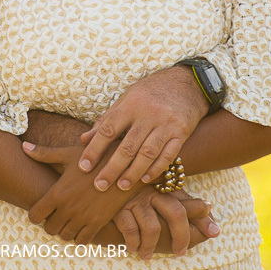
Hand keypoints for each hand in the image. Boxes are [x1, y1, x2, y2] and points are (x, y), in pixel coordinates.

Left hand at [22, 142, 138, 244]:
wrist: (123, 166)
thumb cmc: (94, 157)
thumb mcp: (69, 154)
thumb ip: (44, 154)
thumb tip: (24, 147)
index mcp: (57, 192)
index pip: (35, 215)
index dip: (35, 214)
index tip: (41, 210)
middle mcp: (68, 208)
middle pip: (49, 228)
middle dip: (50, 223)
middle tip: (56, 215)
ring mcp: (83, 217)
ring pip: (64, 236)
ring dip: (64, 230)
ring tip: (69, 219)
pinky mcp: (97, 223)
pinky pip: (82, 240)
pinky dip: (79, 236)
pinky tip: (82, 225)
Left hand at [79, 64, 208, 191]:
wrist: (187, 83)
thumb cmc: (150, 93)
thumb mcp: (126, 99)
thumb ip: (106, 120)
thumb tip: (83, 139)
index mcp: (131, 104)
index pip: (108, 129)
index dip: (94, 149)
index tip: (84, 167)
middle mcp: (148, 113)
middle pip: (127, 146)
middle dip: (112, 168)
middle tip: (99, 186)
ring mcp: (166, 123)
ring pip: (147, 153)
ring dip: (133, 173)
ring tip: (121, 186)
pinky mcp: (182, 132)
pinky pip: (168, 155)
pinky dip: (156, 169)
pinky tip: (145, 179)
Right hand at [112, 189, 217, 259]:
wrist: (99, 186)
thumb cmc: (134, 194)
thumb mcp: (160, 196)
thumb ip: (186, 206)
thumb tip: (212, 213)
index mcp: (163, 186)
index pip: (188, 204)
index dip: (202, 220)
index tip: (214, 233)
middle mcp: (151, 190)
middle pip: (176, 214)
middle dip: (182, 237)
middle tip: (180, 252)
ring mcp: (134, 198)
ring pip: (153, 227)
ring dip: (151, 247)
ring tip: (146, 254)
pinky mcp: (116, 207)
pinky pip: (130, 229)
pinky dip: (133, 242)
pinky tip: (132, 246)